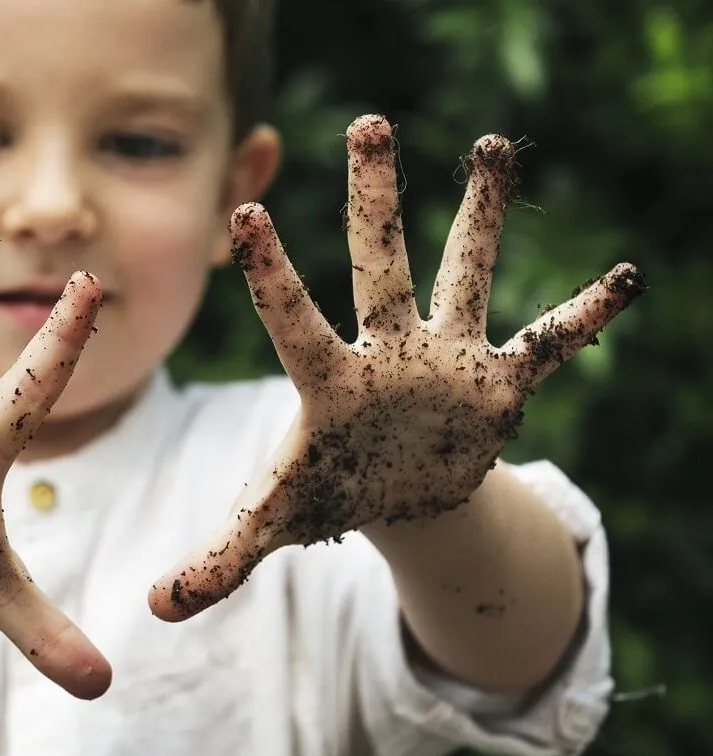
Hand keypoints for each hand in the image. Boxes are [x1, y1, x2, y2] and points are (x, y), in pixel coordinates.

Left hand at [150, 114, 643, 620]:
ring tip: (492, 146)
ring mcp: (444, 360)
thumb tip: (155, 609)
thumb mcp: (275, 523)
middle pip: (379, 265)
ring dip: (481, 217)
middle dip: (375, 199)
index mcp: (328, 382)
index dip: (271, 272)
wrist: (396, 495)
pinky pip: (550, 344)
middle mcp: (386, 353)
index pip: (292, 320)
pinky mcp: (496, 383)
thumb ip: (219, 558)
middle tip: (366, 123)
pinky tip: (625, 276)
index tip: (247, 210)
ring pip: (465, 275)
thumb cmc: (328, 494)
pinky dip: (587, 317)